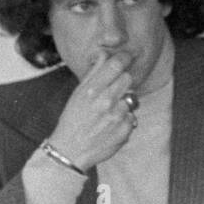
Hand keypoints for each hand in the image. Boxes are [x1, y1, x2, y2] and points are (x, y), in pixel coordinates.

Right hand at [47, 53, 138, 170]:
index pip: (116, 65)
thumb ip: (93, 73)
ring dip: (124, 103)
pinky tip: (111, 125)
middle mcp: (106, 102)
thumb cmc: (72, 119)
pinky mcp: (126, 130)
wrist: (71, 151)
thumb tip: (104, 53)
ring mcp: (117, 117)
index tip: (126, 57)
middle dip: (123, 82)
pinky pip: (132, 117)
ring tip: (109, 112)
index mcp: (92, 90)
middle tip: (113, 90)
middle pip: (128, 79)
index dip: (123, 58)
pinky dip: (125, 120)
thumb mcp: (77, 94)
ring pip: (132, 98)